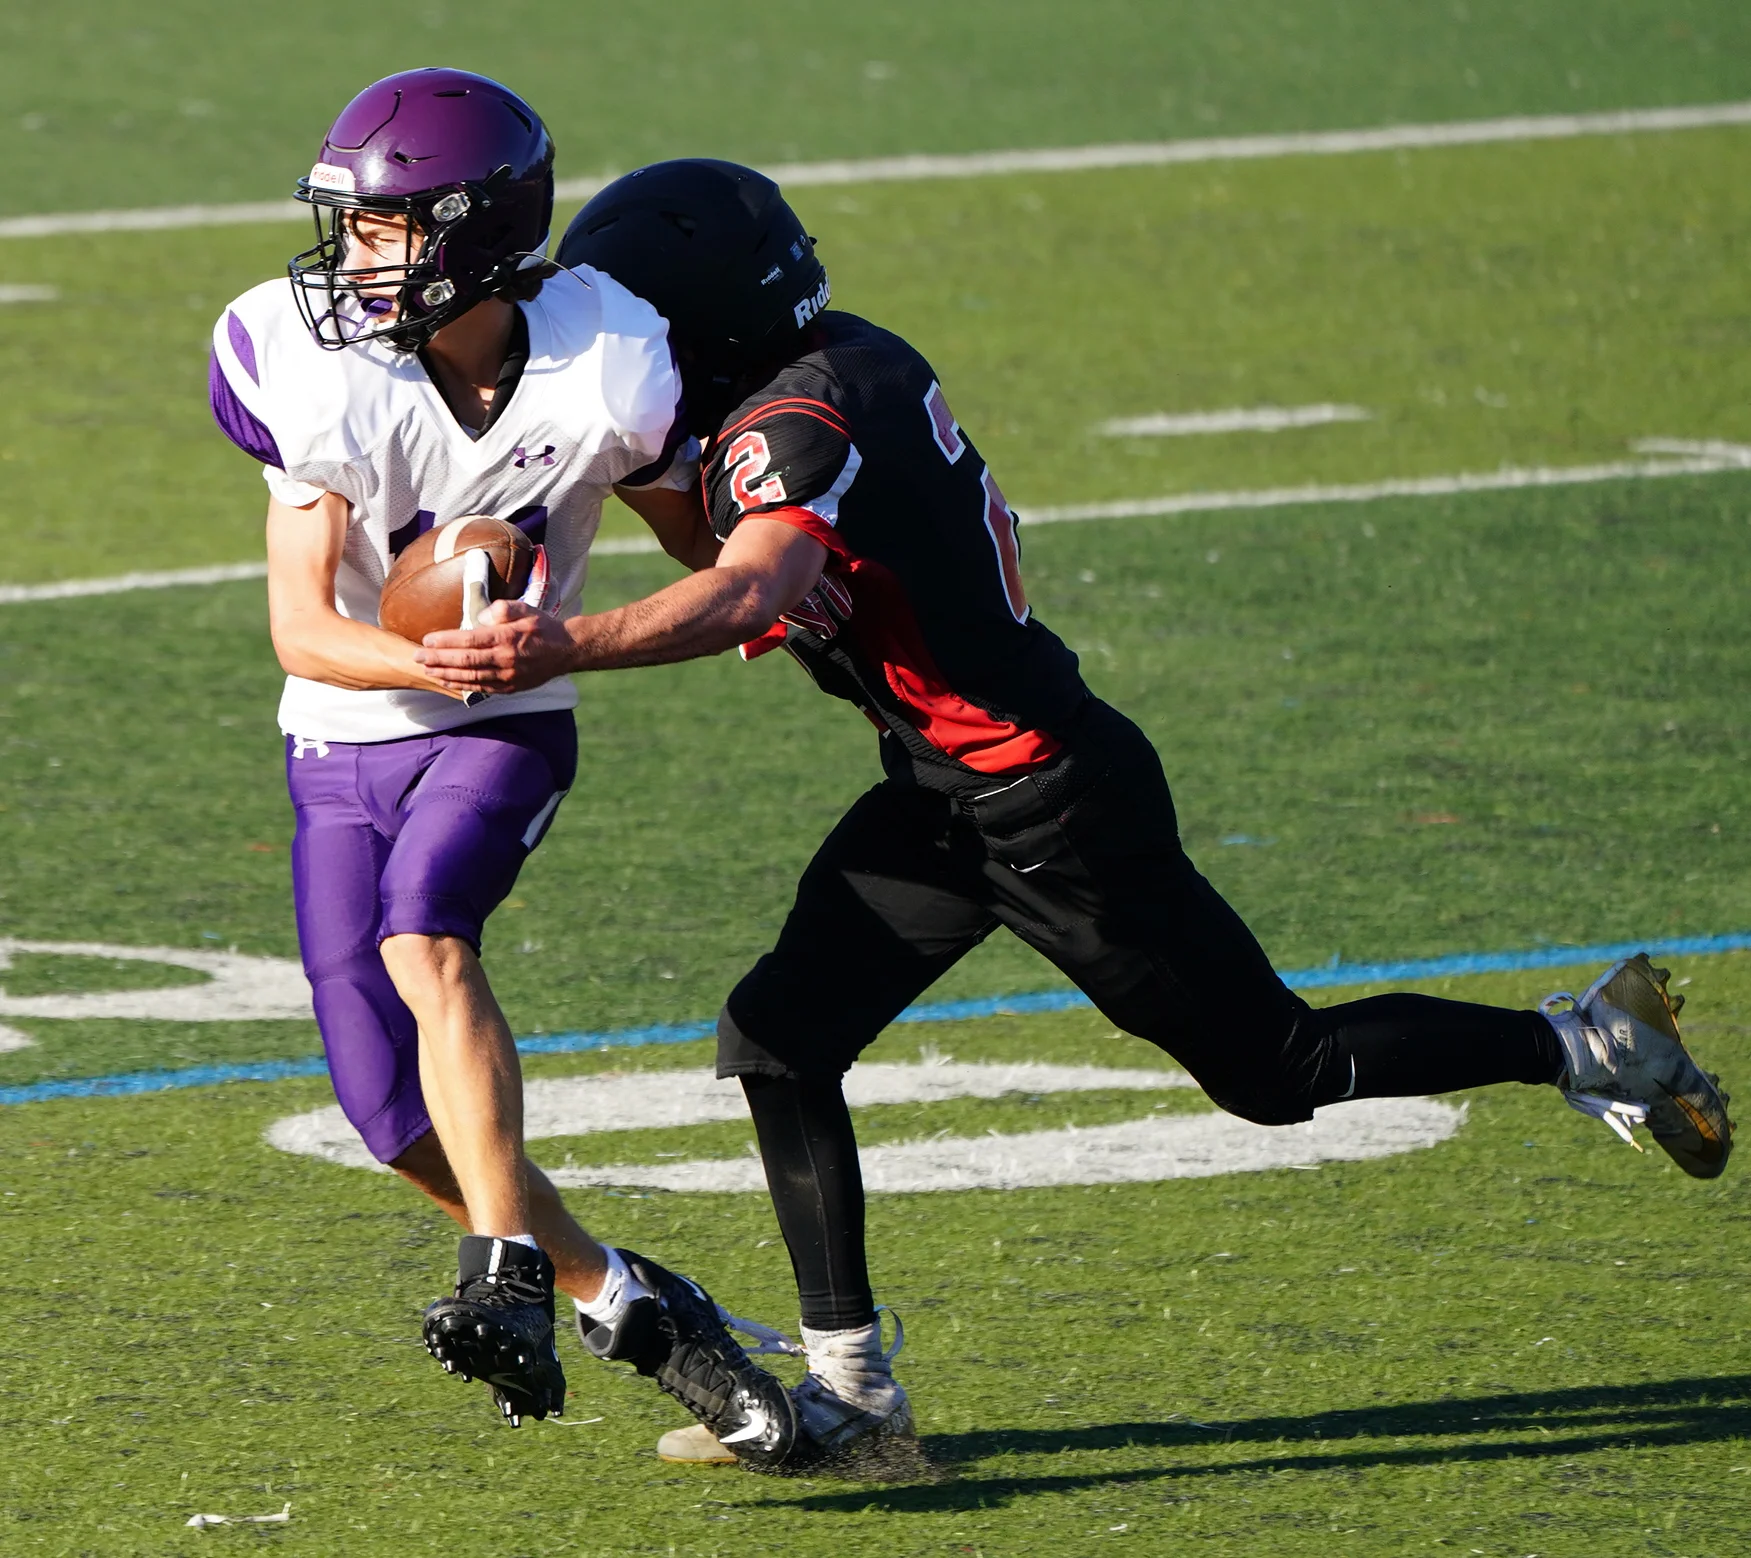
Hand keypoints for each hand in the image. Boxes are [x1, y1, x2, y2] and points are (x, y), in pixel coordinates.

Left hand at [415, 600, 577, 693]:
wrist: (567, 650)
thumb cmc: (542, 626)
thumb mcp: (525, 608)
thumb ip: (502, 608)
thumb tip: (480, 617)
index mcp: (507, 638)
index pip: (470, 640)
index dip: (446, 641)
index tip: (427, 639)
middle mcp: (506, 659)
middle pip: (465, 661)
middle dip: (438, 659)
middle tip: (417, 657)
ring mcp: (508, 676)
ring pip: (470, 677)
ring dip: (446, 674)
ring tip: (426, 669)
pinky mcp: (510, 687)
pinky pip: (481, 688)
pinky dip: (462, 685)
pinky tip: (447, 681)